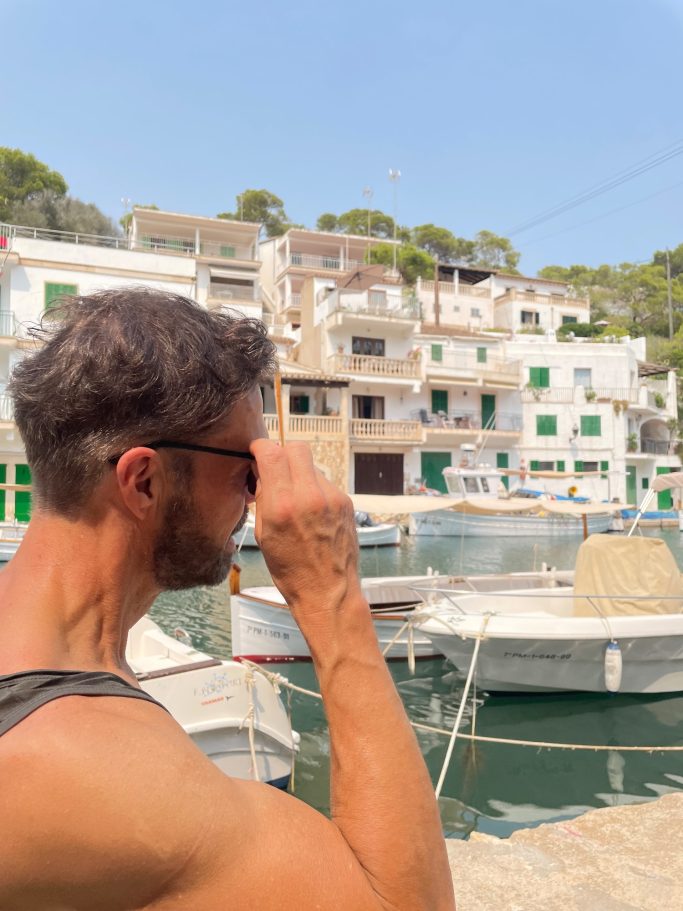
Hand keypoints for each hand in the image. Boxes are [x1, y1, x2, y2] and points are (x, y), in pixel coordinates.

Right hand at [250, 440, 366, 658]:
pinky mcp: (346, 503)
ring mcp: (332, 498)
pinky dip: (314, 489)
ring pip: (312, 465)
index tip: (257, 452)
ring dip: (299, 473)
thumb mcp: (264, 535)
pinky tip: (311, 510)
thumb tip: (262, 472)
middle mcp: (309, 497)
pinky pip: (325, 482)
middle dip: (282, 453)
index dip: (261, 447)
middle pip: (296, 448)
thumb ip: (264, 498)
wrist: (328, 593)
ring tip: (294, 498)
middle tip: (276, 470)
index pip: (271, 453)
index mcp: (283, 506)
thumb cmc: (291, 572)